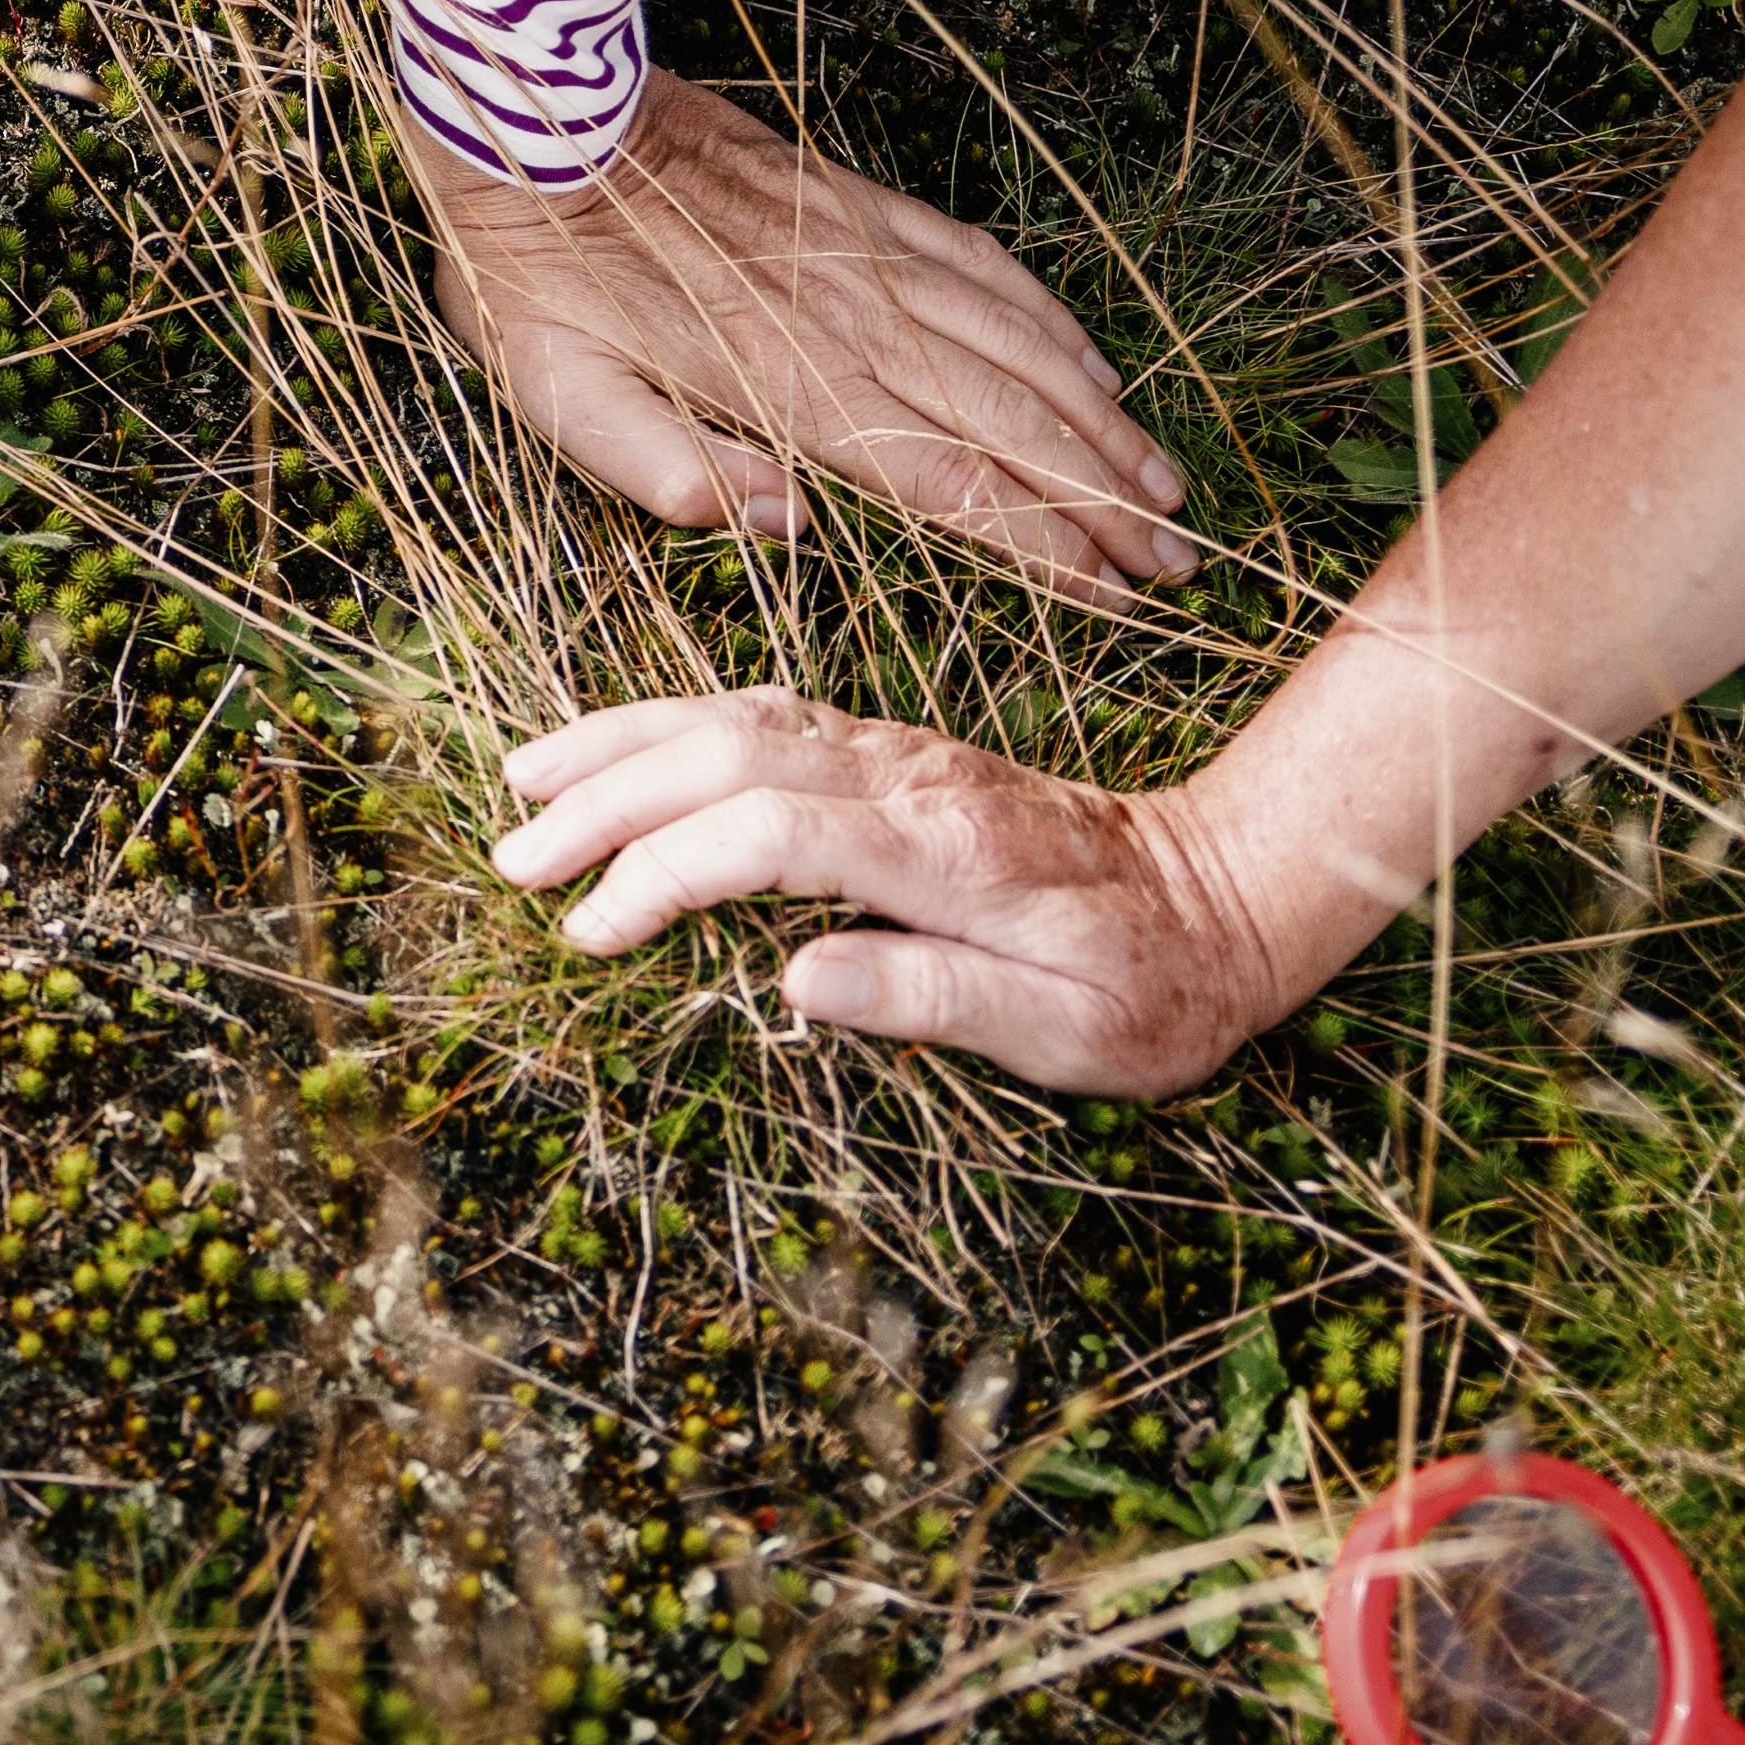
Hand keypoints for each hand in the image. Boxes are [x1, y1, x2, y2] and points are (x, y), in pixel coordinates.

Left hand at [425, 70, 1196, 598]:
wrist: (538, 116)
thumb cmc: (532, 275)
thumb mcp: (559, 394)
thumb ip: (666, 468)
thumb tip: (785, 530)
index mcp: (790, 388)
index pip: (951, 487)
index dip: (1044, 547)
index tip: (1117, 597)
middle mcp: (850, 323)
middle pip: (1012, 428)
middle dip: (1105, 503)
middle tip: (1181, 566)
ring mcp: (864, 257)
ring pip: (1018, 348)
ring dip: (1101, 421)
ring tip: (1167, 485)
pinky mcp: (857, 204)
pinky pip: (982, 265)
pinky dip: (1050, 319)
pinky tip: (1093, 361)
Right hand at [490, 688, 1310, 1098]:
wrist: (1231, 891)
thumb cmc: (1155, 987)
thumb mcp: (1074, 1033)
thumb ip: (935, 995)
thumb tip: (795, 985)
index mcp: (944, 852)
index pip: (761, 835)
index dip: (660, 876)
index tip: (592, 935)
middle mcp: (909, 779)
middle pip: (724, 756)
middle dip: (604, 801)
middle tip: (513, 861)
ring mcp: (899, 753)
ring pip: (734, 716)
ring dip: (622, 743)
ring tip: (525, 779)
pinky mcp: (895, 749)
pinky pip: (763, 711)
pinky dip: (675, 722)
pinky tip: (623, 748)